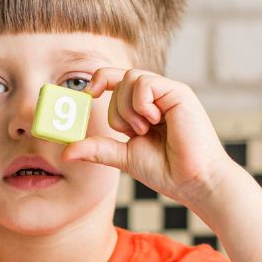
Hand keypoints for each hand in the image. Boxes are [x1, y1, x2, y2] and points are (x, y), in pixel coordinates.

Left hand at [60, 68, 235, 206]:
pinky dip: (141, 103)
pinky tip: (153, 121)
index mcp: (146, 108)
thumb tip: (66, 153)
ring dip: (128, 109)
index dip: (99, 81)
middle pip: (119, 80)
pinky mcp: (179, 93)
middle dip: (117, 111)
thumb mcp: (125, 157)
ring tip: (146, 130)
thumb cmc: (167, 171)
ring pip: (130, 78)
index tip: (87, 95)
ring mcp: (169, 93)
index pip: (117, 80)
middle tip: (135, 133)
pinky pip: (145, 82)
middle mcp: (158, 96)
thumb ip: (98, 149)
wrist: (195, 182)